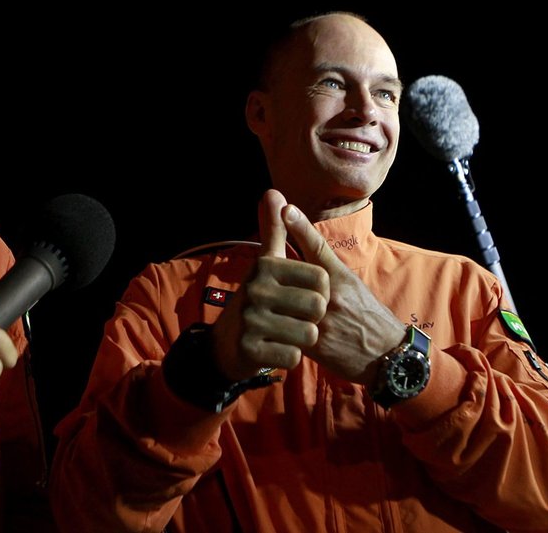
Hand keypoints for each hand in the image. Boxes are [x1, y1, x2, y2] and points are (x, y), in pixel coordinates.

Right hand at [211, 190, 327, 380]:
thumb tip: (273, 192)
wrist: (226, 345)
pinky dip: (290, 356)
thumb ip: (274, 231)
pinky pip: (294, 355)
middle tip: (292, 319)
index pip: (321, 280)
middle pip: (317, 307)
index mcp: (265, 266)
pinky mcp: (250, 349)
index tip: (300, 297)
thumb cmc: (256, 300)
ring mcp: (250, 320)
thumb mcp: (265, 264)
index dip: (319, 293)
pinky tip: (275, 349)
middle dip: (312, 318)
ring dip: (302, 339)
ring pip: (309, 334)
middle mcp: (255, 289)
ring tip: (284, 334)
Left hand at [276, 194, 405, 384]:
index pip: (319, 248)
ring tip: (257, 299)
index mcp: (342, 279)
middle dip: (275, 269)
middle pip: (297, 273)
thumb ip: (328, 264)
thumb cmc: (368, 315)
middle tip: (259, 264)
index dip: (301, 227)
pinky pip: (289, 332)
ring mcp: (323, 321)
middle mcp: (333, 296)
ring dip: (273, 301)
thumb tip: (306, 238)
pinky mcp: (316, 346)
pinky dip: (278, 327)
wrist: (387, 356)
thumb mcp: (353, 285)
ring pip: (288, 304)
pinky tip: (268, 324)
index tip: (286, 209)